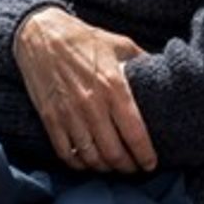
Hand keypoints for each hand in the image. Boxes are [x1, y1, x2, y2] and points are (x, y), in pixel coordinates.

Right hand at [12, 7, 156, 173]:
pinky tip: (88, 162)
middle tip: (134, 168)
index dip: (145, 154)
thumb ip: (142, 61)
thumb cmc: (84, 39)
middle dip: (127, 166)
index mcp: (114, 86)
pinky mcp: (50, 119)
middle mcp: (92, 104)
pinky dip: (79, 164)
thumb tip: (163, 73)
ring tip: (114, 167)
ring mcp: (69, 114)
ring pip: (91, 157)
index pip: (135, 132)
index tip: (151, 164)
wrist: (41, 34)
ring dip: (105, 168)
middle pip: (114, 152)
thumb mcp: (120, 43)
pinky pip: (66, 153)